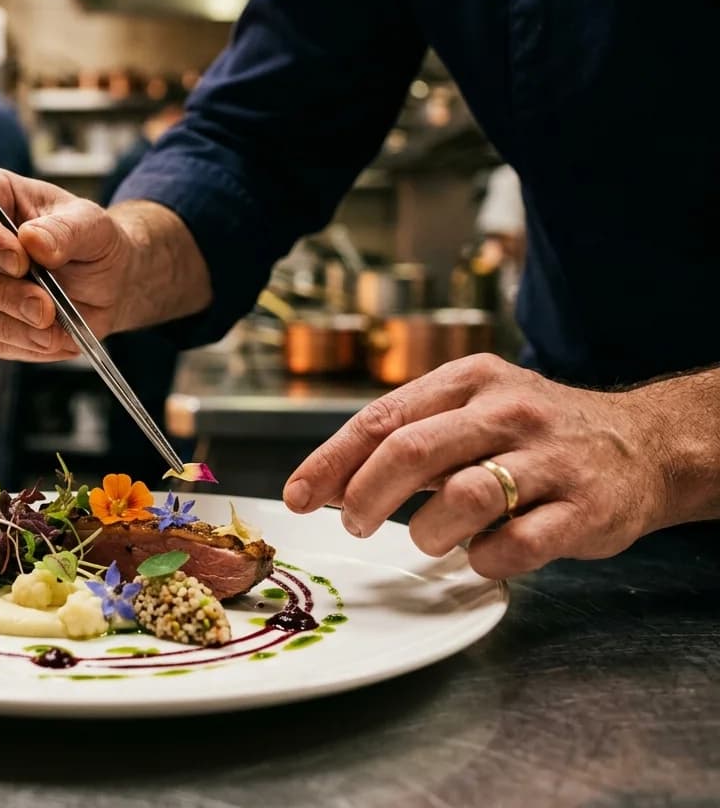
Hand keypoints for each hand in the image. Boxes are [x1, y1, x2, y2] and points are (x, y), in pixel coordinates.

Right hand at [0, 169, 135, 361]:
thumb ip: (66, 230)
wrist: (108, 284)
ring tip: (50, 329)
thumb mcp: (93, 226)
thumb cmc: (93, 242)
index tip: (18, 260)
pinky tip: (49, 340)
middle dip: (0, 291)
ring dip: (7, 323)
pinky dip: (17, 342)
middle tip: (43, 306)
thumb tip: (33, 241)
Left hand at [283, 354, 671, 578]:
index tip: (295, 496)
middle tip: (354, 523)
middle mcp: (508, 412)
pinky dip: (485, 559)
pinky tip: (482, 553)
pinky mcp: (584, 509)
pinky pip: (515, 545)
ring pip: (462, 498)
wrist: (644, 445)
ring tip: (432, 538)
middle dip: (365, 498)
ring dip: (428, 533)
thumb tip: (323, 483)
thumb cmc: (533, 435)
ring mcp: (549, 459)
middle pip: (410, 453)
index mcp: (469, 380)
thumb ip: (404, 440)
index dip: (330, 463)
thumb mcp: (470, 412)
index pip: (381, 420)